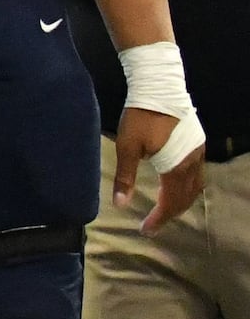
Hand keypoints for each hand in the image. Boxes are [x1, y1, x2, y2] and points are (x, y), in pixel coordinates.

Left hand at [117, 104, 206, 225]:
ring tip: (165, 210)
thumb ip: (125, 177)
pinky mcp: (197, 142)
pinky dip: (187, 187)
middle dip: (170, 214)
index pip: (171, 202)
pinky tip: (176, 186)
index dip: (159, 219)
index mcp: (176, 167)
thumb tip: (120, 204)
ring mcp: (198, 152)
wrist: (159, 87)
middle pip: (186, 197)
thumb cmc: (140, 117)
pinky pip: (197, 173)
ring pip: (195, 186)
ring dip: (181, 201)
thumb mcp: (127, 147)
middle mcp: (193, 163)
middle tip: (153, 225)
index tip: (146, 231)